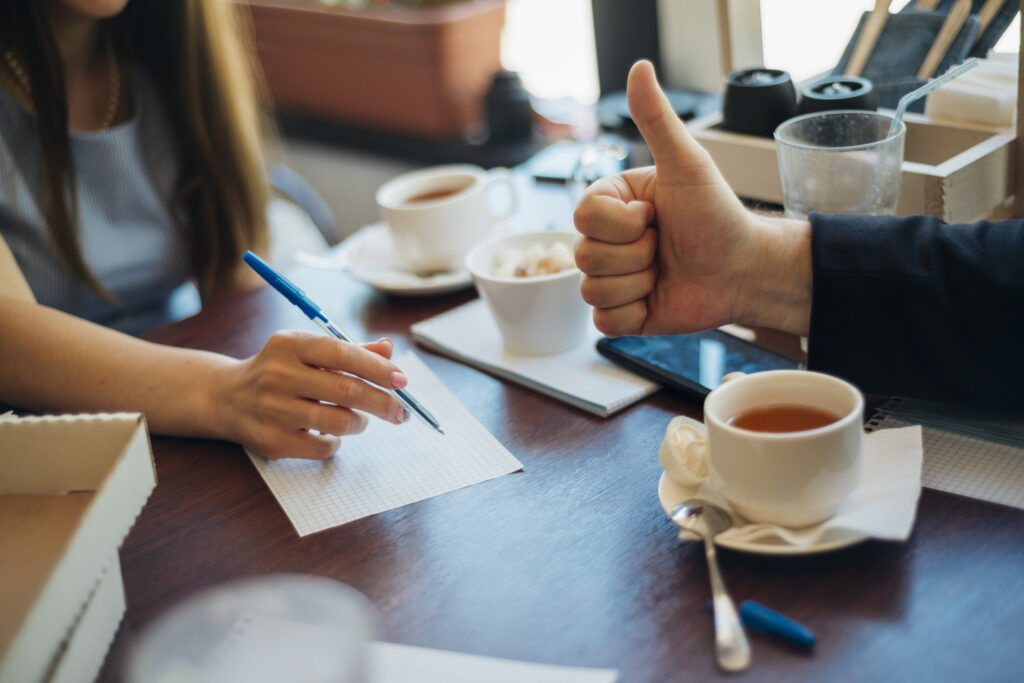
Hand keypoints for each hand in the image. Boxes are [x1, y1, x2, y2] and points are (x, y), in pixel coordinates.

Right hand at [216, 331, 408, 459]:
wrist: (228, 398)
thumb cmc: (280, 370)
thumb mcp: (308, 351)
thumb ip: (350, 351)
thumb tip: (389, 350)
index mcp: (289, 345)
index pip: (343, 353)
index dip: (378, 368)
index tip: (402, 381)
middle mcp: (278, 375)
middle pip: (347, 390)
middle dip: (383, 402)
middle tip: (400, 411)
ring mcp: (272, 410)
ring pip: (340, 421)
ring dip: (360, 422)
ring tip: (359, 419)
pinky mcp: (272, 441)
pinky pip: (323, 447)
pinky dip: (337, 441)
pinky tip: (330, 432)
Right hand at [574, 60, 802, 336]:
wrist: (744, 268)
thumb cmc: (718, 214)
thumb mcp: (688, 164)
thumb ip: (656, 120)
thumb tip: (640, 68)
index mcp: (612, 204)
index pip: (583, 216)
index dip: (623, 223)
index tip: (655, 215)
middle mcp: (607, 240)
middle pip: (584, 255)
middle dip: (635, 254)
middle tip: (665, 245)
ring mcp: (612, 278)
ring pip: (592, 289)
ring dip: (638, 283)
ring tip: (664, 270)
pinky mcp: (622, 313)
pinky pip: (603, 322)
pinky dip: (634, 313)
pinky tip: (657, 296)